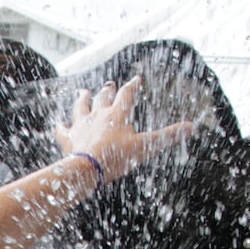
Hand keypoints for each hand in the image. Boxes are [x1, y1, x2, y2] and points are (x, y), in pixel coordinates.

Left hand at [64, 77, 192, 182]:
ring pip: (81, 107)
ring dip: (83, 99)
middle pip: (103, 97)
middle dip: (107, 90)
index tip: (136, 79)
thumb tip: (191, 127)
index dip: (132, 86)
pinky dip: (60, 128)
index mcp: (117, 114)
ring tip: (83, 92)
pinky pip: (63, 131)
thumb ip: (168, 137)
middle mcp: (98, 115)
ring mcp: (82, 125)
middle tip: (109, 84)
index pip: (127, 94)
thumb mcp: (146, 147)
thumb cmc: (116, 157)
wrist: (88, 169)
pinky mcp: (69, 139)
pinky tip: (58, 125)